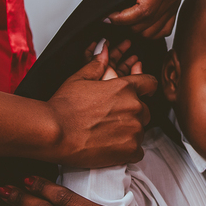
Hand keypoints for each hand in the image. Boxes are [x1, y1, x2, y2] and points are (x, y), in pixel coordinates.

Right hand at [46, 46, 156, 167]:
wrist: (55, 132)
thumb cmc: (63, 107)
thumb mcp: (79, 79)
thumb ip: (96, 66)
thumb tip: (103, 53)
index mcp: (125, 88)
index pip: (149, 84)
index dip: (146, 88)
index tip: (143, 93)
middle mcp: (133, 107)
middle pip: (145, 110)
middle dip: (133, 114)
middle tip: (114, 120)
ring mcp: (133, 130)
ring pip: (141, 131)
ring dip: (130, 133)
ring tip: (108, 135)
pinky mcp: (130, 150)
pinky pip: (138, 152)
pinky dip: (128, 151)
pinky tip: (112, 149)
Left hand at [70, 0, 189, 38]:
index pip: (143, 10)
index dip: (122, 18)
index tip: (107, 17)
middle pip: (148, 23)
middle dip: (126, 25)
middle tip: (110, 17)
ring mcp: (176, 0)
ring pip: (156, 31)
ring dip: (137, 30)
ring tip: (123, 19)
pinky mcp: (176, 5)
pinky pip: (166, 28)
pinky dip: (150, 31)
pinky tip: (137, 21)